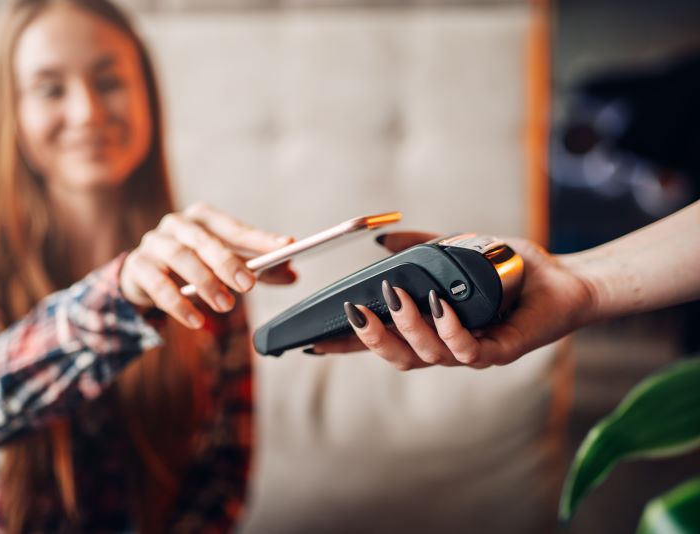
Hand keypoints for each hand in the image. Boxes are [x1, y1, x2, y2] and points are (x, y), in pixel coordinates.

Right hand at [120, 203, 295, 328]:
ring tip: (225, 305)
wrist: (143, 277)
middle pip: (204, 239)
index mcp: (203, 218)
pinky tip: (197, 321)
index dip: (260, 238)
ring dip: (205, 282)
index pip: (235, 227)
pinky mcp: (137, 267)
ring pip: (180, 257)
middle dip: (228, 261)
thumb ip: (257, 268)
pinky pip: (158, 284)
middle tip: (249, 284)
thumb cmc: (192, 265)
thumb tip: (292, 274)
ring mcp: (154, 243)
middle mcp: (177, 224)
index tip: (287, 246)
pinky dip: (179, 304)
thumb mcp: (224, 265)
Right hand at [314, 231, 595, 369]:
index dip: (349, 345)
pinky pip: (470, 351)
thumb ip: (418, 250)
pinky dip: (450, 330)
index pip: (384, 341)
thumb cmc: (510, 268)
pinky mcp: (502, 349)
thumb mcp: (454, 252)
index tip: (313, 341)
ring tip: (395, 297)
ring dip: (407, 329)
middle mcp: (447, 345)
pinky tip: (440, 306)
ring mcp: (473, 351)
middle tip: (354, 314)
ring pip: (428, 356)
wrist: (563, 275)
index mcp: (431, 329)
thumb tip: (380, 243)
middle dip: (371, 340)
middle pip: (398, 357)